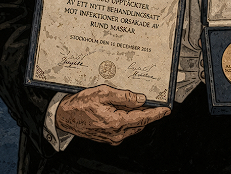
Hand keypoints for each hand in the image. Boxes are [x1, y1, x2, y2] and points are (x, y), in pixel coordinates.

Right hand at [55, 85, 170, 144]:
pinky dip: (129, 121)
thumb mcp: (103, 93)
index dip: (157, 113)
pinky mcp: (108, 137)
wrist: (64, 116)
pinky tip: (126, 110)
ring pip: (133, 126)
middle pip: (140, 123)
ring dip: (138, 116)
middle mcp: (115, 133)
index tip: (167, 110)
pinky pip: (125, 129)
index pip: (144, 118)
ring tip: (138, 104)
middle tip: (153, 102)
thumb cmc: (80, 104)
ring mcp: (111, 137)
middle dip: (148, 113)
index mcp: (116, 122)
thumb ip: (125, 96)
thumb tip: (142, 99)